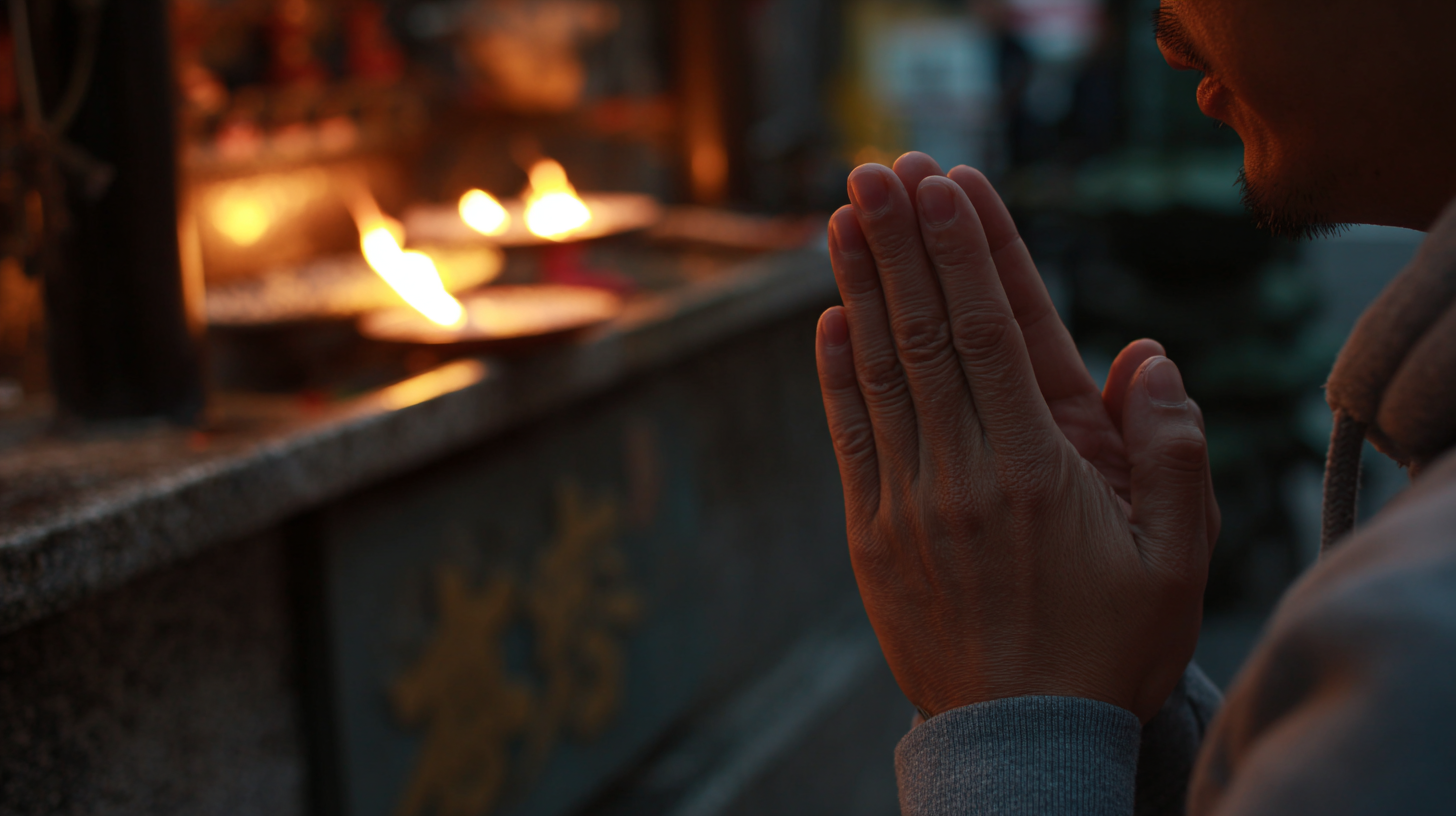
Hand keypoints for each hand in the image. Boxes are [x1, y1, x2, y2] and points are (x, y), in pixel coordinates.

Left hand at [815, 153, 1218, 722]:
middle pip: (923, 332)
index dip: (963, 250)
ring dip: (857, 289)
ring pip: (877, 374)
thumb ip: (1172, 451)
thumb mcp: (1177, 558)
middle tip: (874, 169)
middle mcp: (961, 471)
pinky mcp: (871, 535)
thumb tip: (1148, 356)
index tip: (943, 184)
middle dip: (899, 243)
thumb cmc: (1109, 649)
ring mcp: (907, 502)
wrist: (1022, 741)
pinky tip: (828, 322)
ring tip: (841, 219)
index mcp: (1036, 466)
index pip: (991, 330)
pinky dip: (836, 376)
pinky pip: (848, 439)